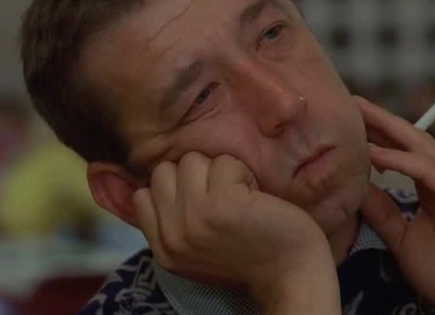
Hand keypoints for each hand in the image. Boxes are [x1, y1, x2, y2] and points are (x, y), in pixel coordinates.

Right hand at [133, 152, 340, 313]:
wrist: (292, 274)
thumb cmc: (249, 253)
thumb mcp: (195, 247)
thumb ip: (170, 220)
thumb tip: (142, 182)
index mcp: (163, 250)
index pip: (143, 195)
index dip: (176, 190)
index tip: (205, 206)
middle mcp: (172, 236)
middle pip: (164, 171)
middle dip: (196, 177)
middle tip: (224, 200)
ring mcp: (194, 219)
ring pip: (191, 161)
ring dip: (220, 172)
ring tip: (240, 198)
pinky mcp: (222, 204)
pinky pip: (224, 162)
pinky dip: (243, 173)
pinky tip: (254, 198)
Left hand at [355, 96, 434, 314]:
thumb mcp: (400, 236)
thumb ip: (382, 212)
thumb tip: (358, 189)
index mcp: (434, 187)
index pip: (405, 150)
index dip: (380, 133)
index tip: (352, 120)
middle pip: (412, 138)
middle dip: (382, 119)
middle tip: (353, 102)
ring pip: (420, 146)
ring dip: (388, 129)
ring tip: (359, 116)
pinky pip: (426, 170)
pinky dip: (400, 159)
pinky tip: (374, 153)